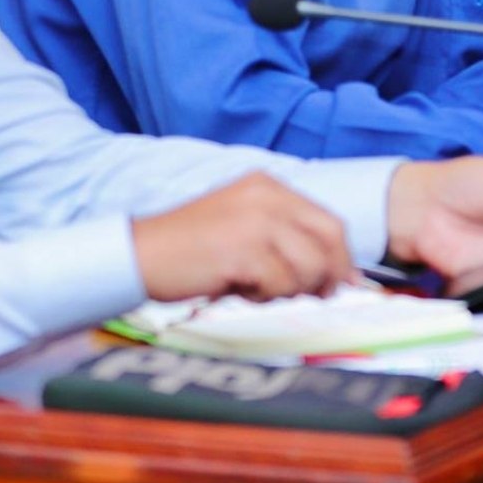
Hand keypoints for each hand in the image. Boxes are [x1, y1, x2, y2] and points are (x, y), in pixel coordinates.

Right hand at [130, 172, 358, 302]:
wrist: (141, 254)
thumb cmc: (192, 247)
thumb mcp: (244, 224)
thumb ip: (287, 237)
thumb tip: (340, 274)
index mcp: (268, 186)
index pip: (329, 221)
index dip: (341, 256)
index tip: (341, 282)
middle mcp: (266, 197)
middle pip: (328, 241)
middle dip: (327, 275)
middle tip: (314, 295)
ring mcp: (255, 223)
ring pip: (307, 268)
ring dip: (288, 289)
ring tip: (257, 286)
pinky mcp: (242, 252)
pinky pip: (279, 285)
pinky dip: (263, 296)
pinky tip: (239, 288)